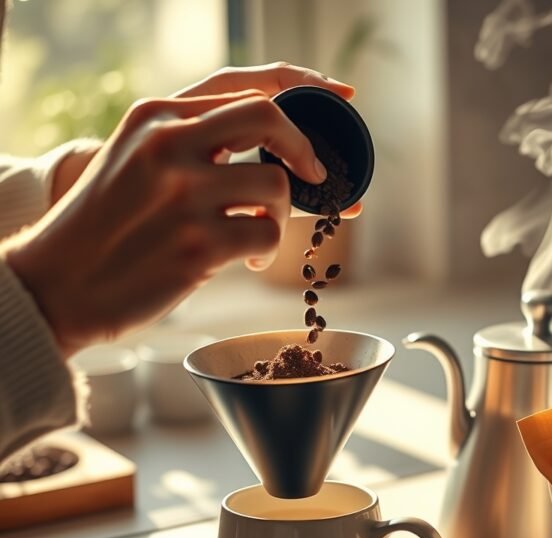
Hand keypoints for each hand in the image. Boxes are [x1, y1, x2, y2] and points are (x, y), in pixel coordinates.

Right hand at [4, 63, 357, 357]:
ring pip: (276, 183)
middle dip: (305, 146)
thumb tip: (272, 154)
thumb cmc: (104, 228)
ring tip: (259, 232)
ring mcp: (183, 195)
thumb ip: (192, 144)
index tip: (337, 97)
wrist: (60, 284)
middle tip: (318, 175)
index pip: (242, 84)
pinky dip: (267, 247)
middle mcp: (169, 146)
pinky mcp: (198, 245)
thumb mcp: (133, 161)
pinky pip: (266, 233)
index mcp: (154, 117)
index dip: (300, 87)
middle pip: (267, 117)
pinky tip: (247, 259)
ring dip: (281, 212)